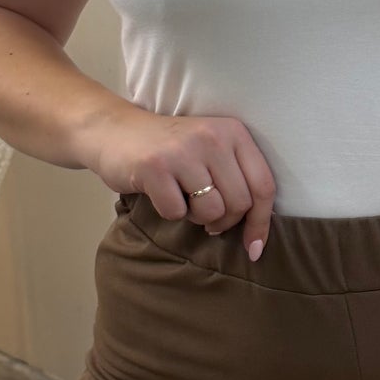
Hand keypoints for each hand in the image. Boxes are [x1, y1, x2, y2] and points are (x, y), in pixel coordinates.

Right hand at [88, 107, 275, 258]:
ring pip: (211, 211)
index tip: (254, 248)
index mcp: (234, 132)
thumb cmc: (172, 152)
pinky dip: (170, 212)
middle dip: (223, 221)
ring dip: (196, 217)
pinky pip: (177, 213)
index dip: (261, 223)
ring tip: (183, 199)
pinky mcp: (154, 167)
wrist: (115, 131)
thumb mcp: (212, 153)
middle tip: (204, 215)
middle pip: (239, 203)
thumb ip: (238, 183)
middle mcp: (212, 137)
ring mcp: (183, 151)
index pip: (263, 185)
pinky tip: (160, 193)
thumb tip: (256, 242)